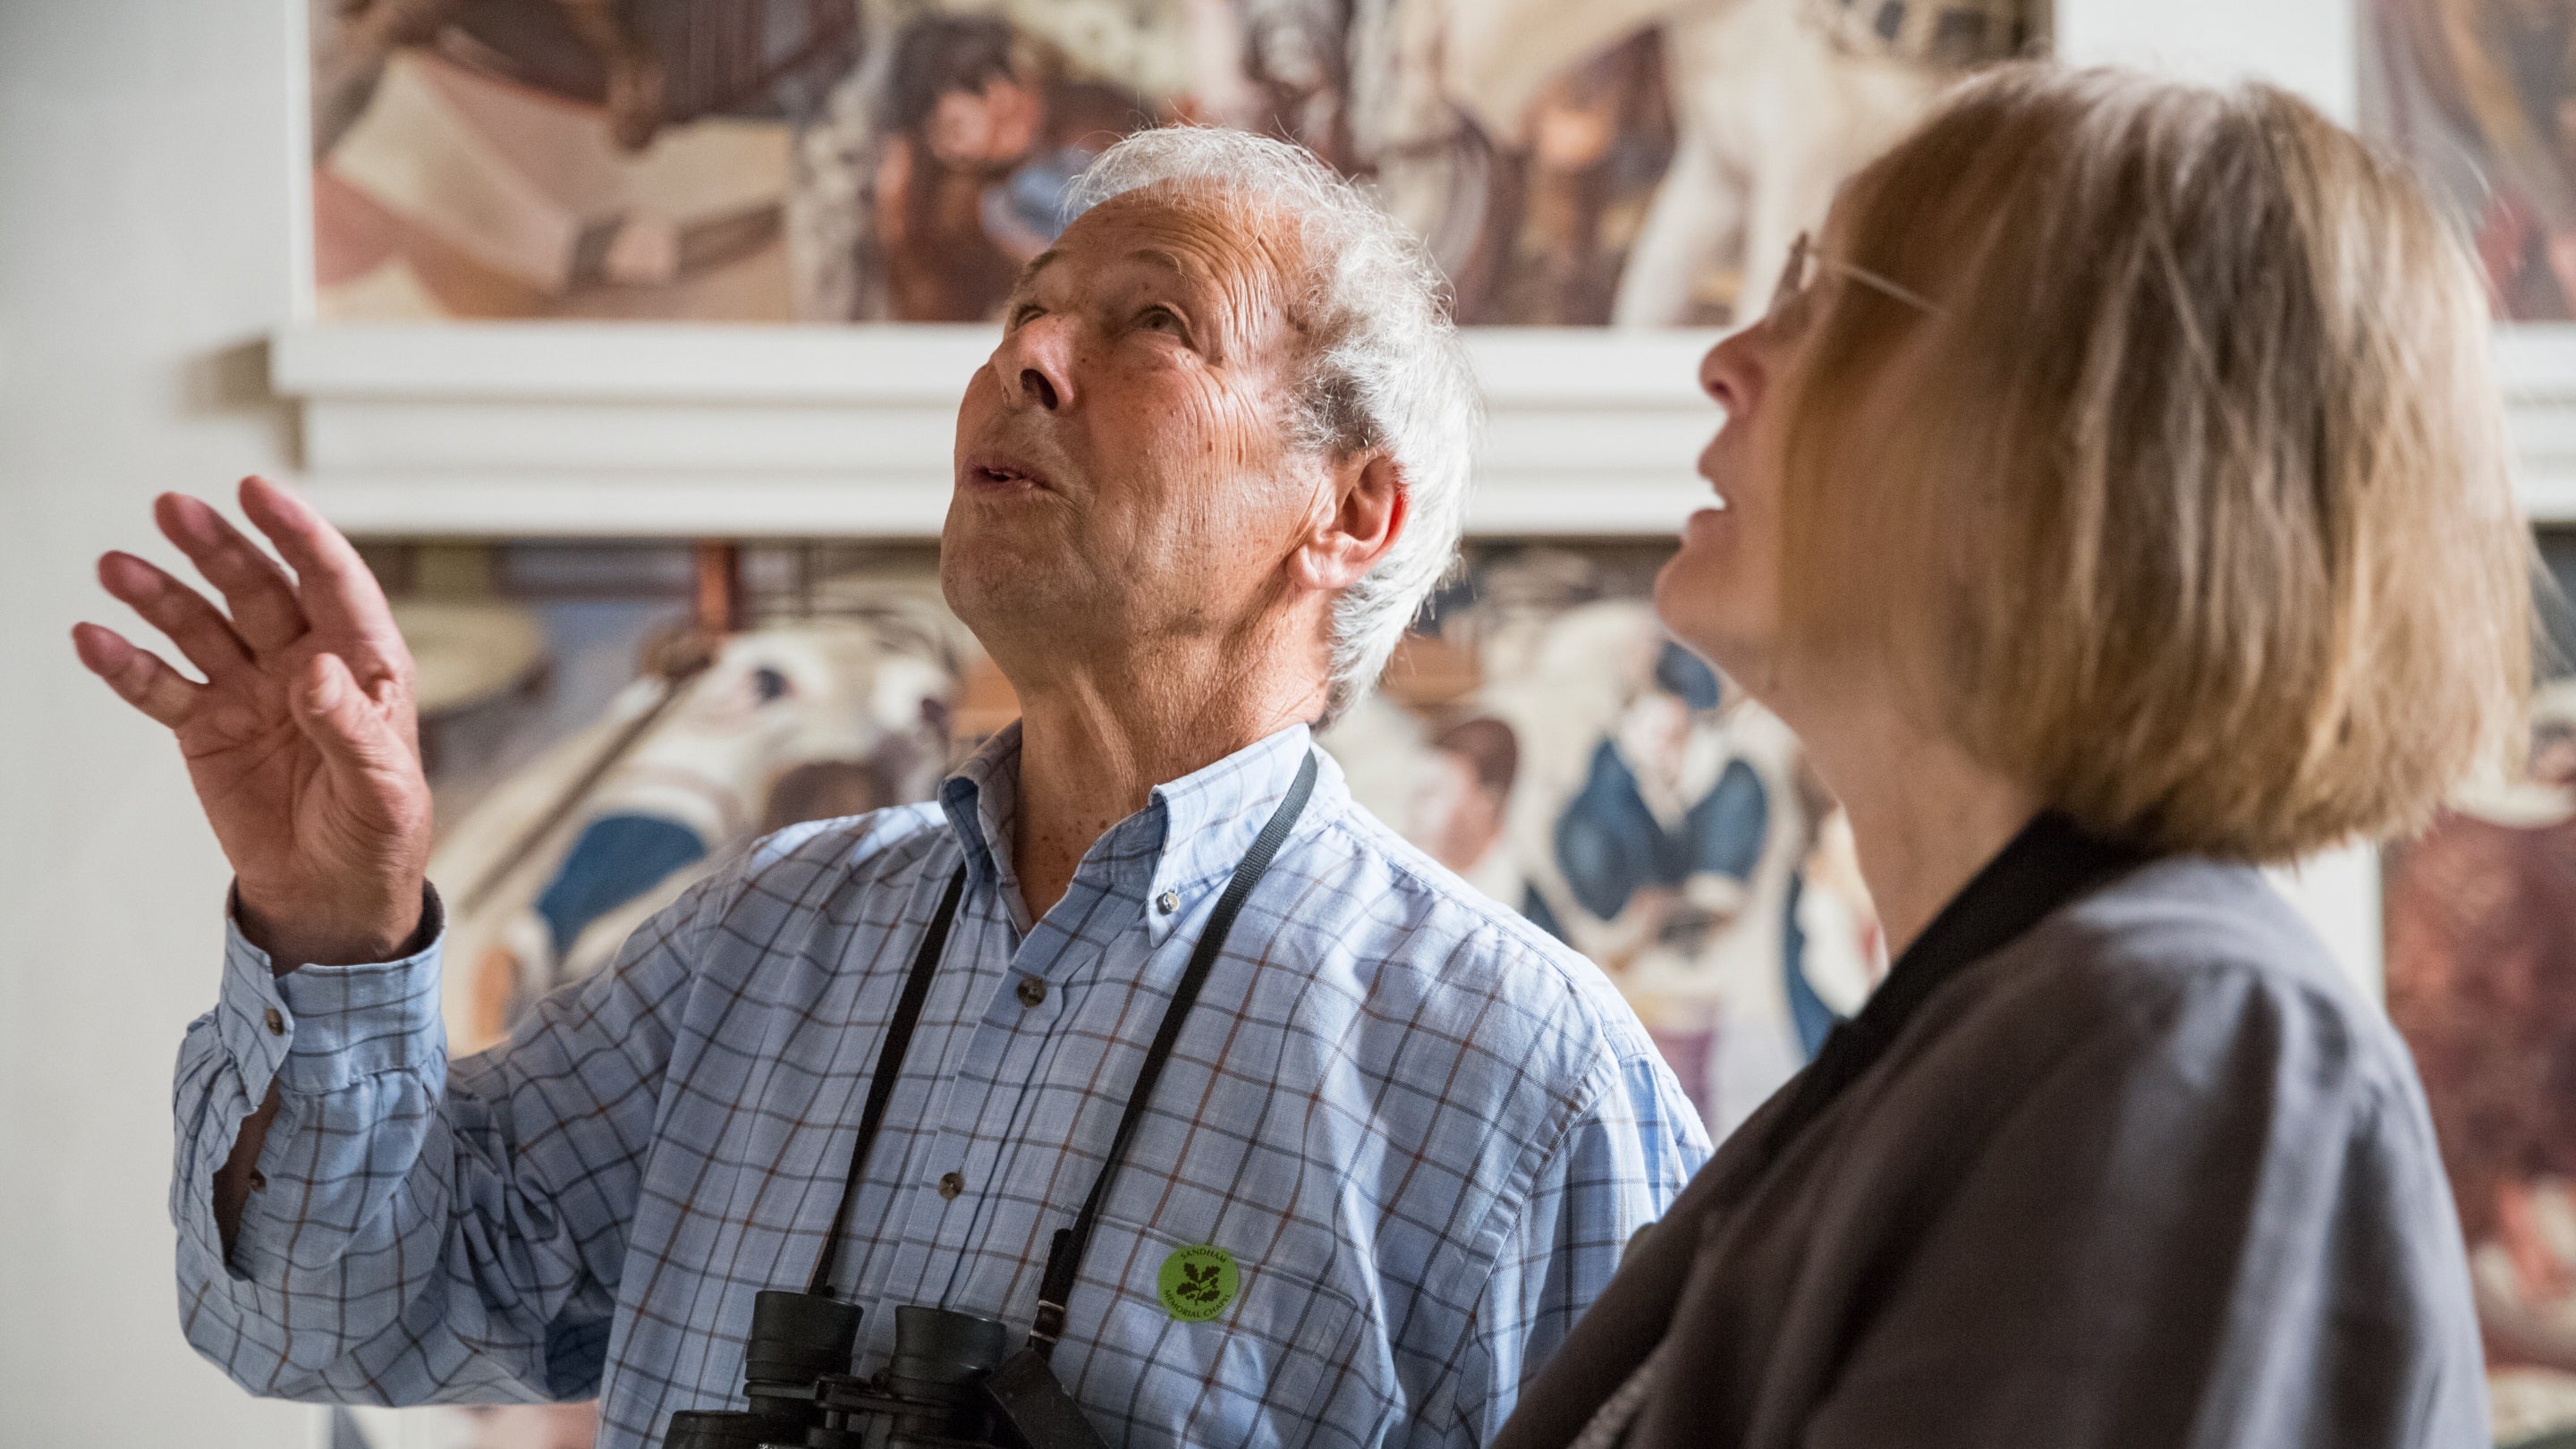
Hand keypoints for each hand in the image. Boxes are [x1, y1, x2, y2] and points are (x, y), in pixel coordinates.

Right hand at [73, 477, 431, 968]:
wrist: (331, 894)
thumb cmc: (377, 834)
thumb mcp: (381, 788)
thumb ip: (350, 728)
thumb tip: (320, 671)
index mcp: (364, 664)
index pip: (333, 583)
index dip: (298, 535)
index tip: (259, 493)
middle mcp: (304, 663)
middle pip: (257, 589)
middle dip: (217, 548)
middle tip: (173, 509)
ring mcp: (251, 690)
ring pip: (201, 625)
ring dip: (159, 595)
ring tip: (115, 568)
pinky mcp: (207, 726)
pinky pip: (162, 685)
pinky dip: (126, 664)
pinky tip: (93, 638)